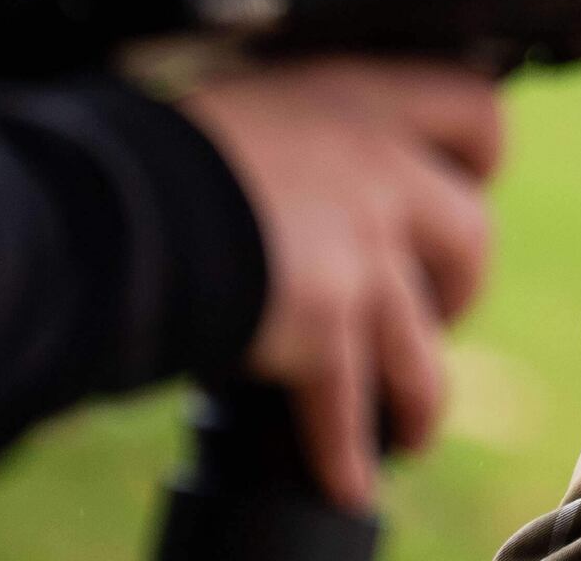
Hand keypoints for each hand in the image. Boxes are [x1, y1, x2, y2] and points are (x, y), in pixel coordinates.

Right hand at [177, 58, 505, 509]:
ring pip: (424, 338)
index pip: (474, 108)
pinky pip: (351, 403)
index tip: (464, 181)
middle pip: (472, 234)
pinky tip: (347, 481)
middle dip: (458, 283)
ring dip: (421, 391)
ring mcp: (362, 243)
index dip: (477, 156)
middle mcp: (377, 165)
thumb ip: (291, 132)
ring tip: (413, 425)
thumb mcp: (242, 108)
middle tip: (432, 308)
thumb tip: (284, 164)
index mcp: (356, 98)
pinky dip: (347, 451)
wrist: (103, 203)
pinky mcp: (327, 316)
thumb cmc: (145, 151)